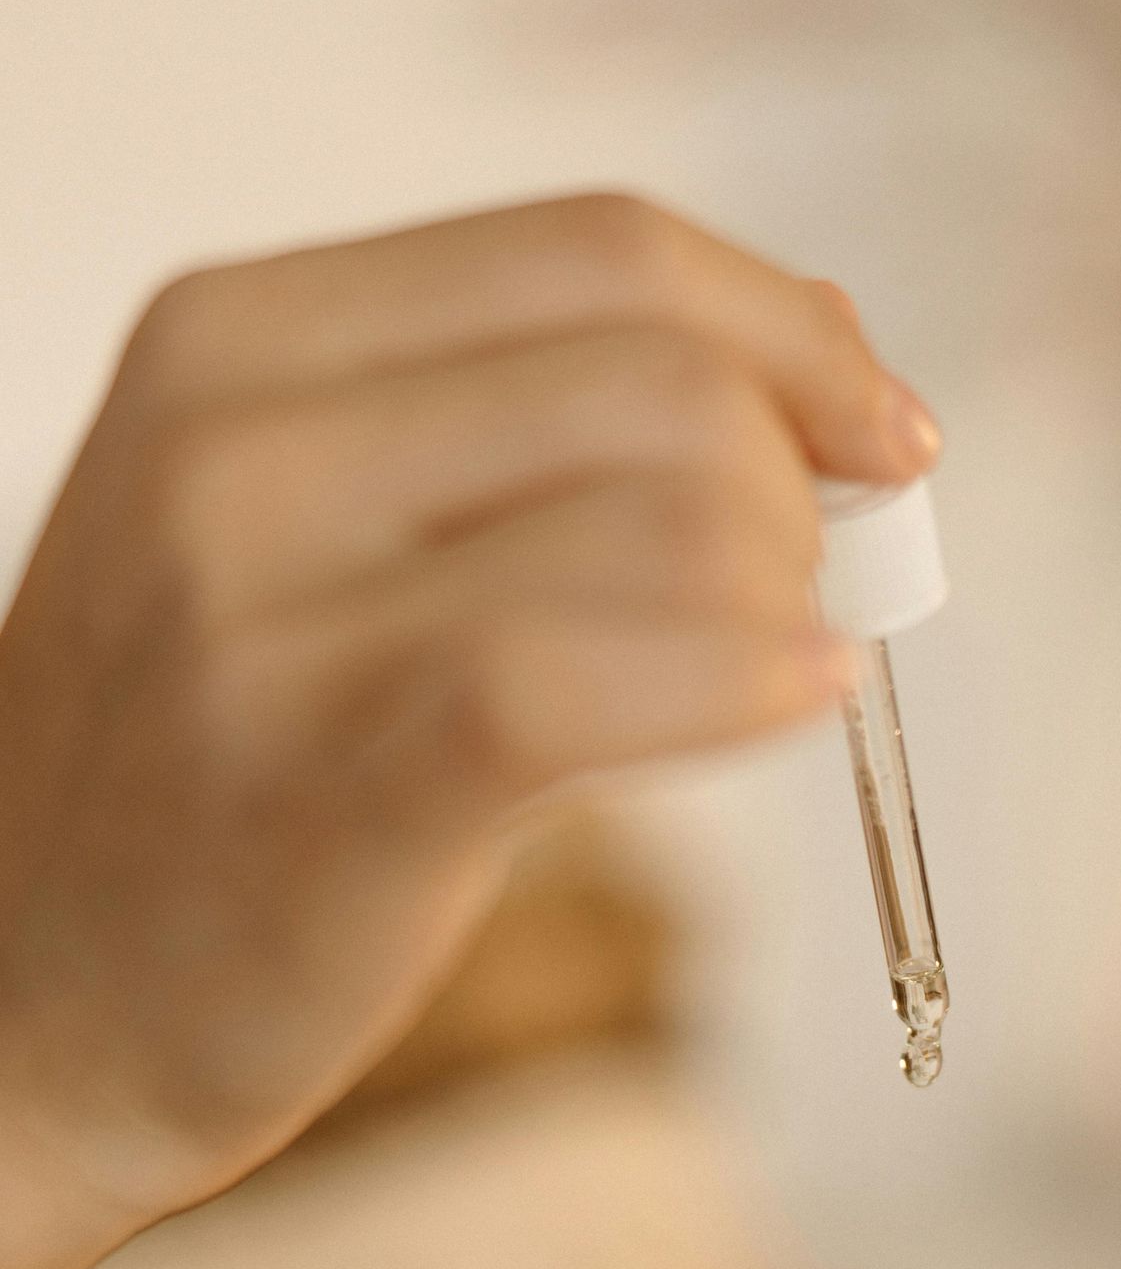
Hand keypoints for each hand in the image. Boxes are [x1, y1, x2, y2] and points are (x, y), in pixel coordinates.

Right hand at [0, 194, 937, 1268]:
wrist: (16, 1021)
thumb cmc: (216, 784)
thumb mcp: (306, 536)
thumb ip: (525, 425)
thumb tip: (821, 344)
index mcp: (234, 339)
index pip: (595, 247)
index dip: (790, 330)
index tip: (886, 434)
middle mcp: (231, 439)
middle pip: (658, 368)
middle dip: (804, 480)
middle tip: (813, 595)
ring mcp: (260, 608)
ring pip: (671, 508)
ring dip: (787, 596)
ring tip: (766, 678)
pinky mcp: (332, 775)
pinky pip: (614, 670)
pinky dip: (757, 680)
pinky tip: (798, 705)